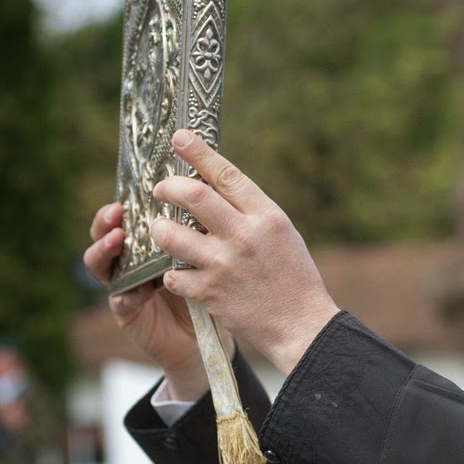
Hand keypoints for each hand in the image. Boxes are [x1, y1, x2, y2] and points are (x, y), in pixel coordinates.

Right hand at [83, 200, 209, 399]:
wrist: (209, 334)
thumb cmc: (211, 286)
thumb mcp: (207, 254)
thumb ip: (199, 232)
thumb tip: (207, 196)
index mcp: (149, 240)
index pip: (130, 214)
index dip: (126, 200)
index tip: (133, 189)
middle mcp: (131, 258)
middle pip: (105, 232)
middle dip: (105, 220)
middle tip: (116, 212)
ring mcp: (124, 283)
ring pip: (99, 262)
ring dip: (104, 249)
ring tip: (118, 240)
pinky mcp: (126, 311)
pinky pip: (120, 298)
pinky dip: (128, 291)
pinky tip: (142, 289)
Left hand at [149, 130, 339, 375]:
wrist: (302, 326)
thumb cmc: (293, 278)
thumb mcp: (282, 234)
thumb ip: (251, 212)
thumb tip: (215, 187)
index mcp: (267, 216)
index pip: (226, 174)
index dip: (199, 152)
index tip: (180, 137)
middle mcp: (244, 235)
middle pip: (192, 196)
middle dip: (167, 188)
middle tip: (160, 190)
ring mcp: (224, 264)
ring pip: (170, 234)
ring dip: (160, 230)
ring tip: (163, 231)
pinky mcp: (209, 292)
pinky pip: (172, 273)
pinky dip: (172, 273)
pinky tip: (181, 275)